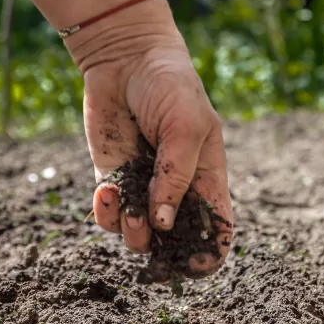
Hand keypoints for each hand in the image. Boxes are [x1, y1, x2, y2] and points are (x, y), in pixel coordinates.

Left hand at [65, 0, 232, 277]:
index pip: (216, 229)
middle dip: (163, 249)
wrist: (126, 58)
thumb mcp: (186, 127)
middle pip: (175, 242)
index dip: (208, 254)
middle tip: (151, 227)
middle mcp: (177, 190)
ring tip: (129, 209)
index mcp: (208, 180)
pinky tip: (107, 192)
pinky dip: (107, 212)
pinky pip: (110, 213)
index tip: (194, 264)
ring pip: (139, 235)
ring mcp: (144, 187)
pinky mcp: (114, 179)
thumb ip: (177, 176)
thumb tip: (163, 223)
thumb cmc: (170, 86)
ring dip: (132, 233)